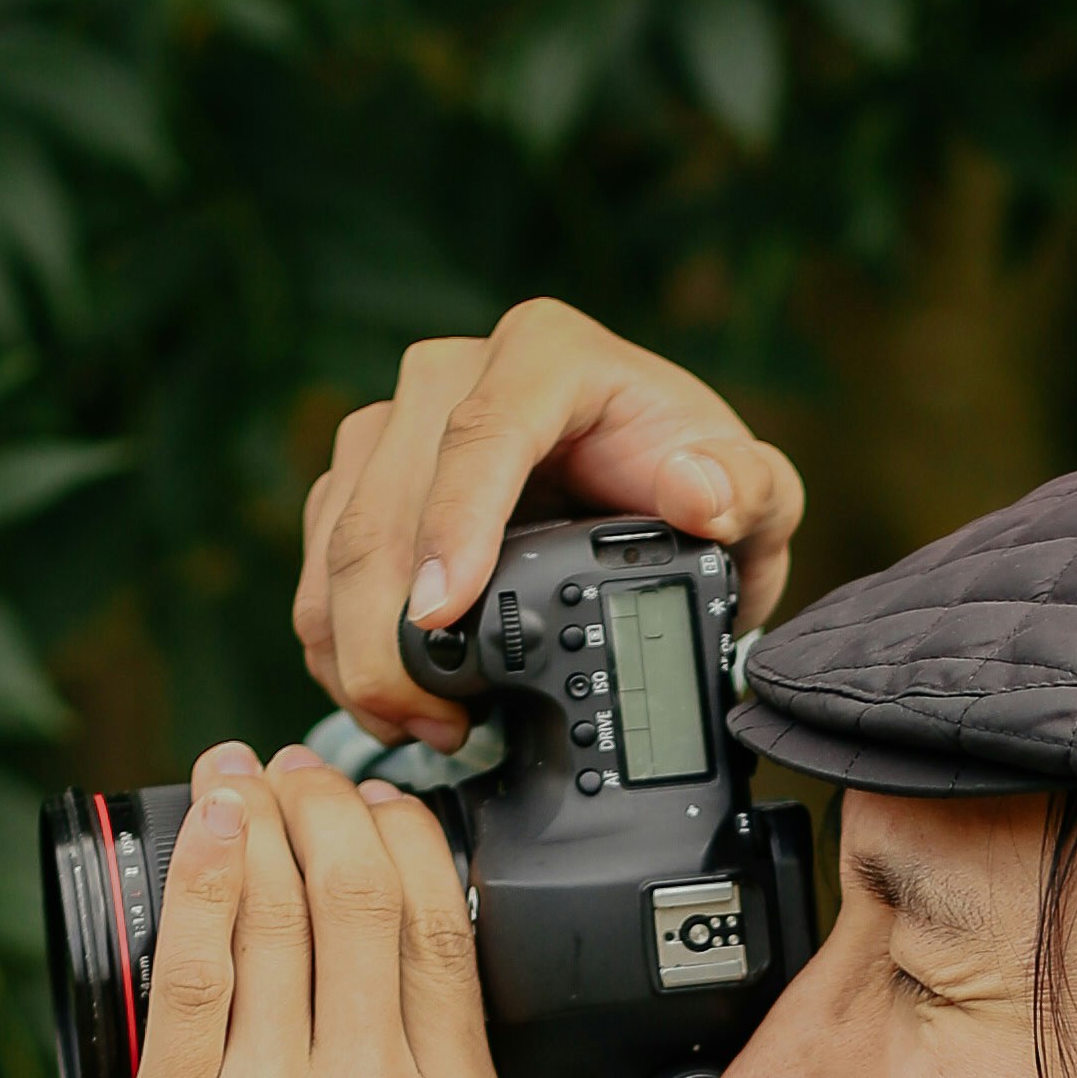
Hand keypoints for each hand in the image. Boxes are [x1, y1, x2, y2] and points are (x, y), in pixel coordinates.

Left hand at [89, 745, 503, 1077]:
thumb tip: (394, 970)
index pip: (441, 933)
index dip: (406, 842)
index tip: (378, 806)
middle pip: (359, 900)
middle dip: (326, 805)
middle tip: (298, 769)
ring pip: (277, 916)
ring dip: (258, 819)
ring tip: (241, 775)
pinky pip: (198, 971)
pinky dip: (205, 881)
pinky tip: (206, 829)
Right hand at [294, 296, 805, 746]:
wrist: (655, 488)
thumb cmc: (697, 484)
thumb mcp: (755, 495)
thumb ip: (746, 490)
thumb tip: (696, 490)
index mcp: (547, 356)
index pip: (481, 435)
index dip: (451, 526)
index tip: (442, 612)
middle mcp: (455, 373)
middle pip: (385, 499)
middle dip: (391, 627)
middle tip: (431, 718)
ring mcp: (396, 422)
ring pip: (338, 534)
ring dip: (356, 644)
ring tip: (411, 721)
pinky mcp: (361, 474)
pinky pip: (322, 556)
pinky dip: (337, 637)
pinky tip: (381, 694)